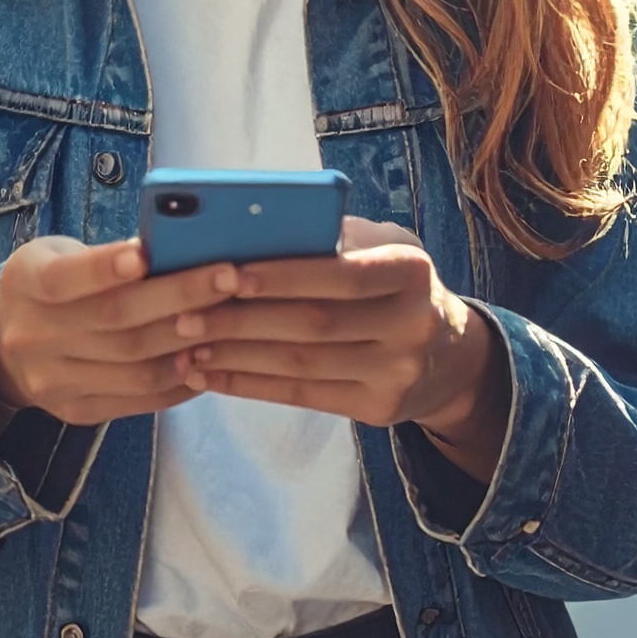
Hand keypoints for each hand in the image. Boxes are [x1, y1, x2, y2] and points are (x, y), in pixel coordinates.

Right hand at [0, 235, 240, 432]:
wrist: (1, 347)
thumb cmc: (52, 285)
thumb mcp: (60, 256)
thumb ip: (106, 258)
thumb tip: (179, 247)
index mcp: (26, 284)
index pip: (65, 278)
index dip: (105, 268)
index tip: (147, 253)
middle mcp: (32, 336)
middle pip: (114, 321)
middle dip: (177, 297)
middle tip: (228, 277)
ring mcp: (52, 381)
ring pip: (132, 365)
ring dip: (186, 342)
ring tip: (228, 319)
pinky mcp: (75, 411)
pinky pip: (136, 399)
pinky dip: (177, 380)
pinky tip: (207, 359)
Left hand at [181, 217, 509, 479]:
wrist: (452, 356)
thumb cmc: (395, 284)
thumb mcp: (383, 247)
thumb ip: (331, 237)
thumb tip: (252, 228)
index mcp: (410, 270)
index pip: (341, 275)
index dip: (283, 276)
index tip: (226, 273)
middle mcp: (411, 324)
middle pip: (313, 324)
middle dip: (242, 320)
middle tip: (184, 314)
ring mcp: (398, 373)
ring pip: (301, 365)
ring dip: (235, 356)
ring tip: (186, 346)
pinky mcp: (378, 409)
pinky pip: (302, 396)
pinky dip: (249, 384)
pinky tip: (210, 375)